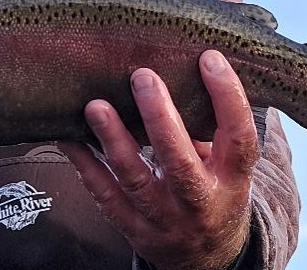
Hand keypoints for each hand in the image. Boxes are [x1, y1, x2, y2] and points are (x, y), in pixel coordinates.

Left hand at [59, 50, 257, 269]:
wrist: (207, 260)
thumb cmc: (215, 191)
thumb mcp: (228, 165)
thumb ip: (214, 124)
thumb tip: (195, 57)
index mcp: (232, 179)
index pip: (237, 137)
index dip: (227, 97)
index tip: (209, 58)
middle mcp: (200, 202)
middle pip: (180, 162)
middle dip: (160, 118)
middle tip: (142, 77)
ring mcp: (164, 219)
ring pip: (135, 180)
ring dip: (113, 141)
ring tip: (95, 106)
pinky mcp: (133, 229)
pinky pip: (104, 196)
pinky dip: (85, 165)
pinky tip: (69, 137)